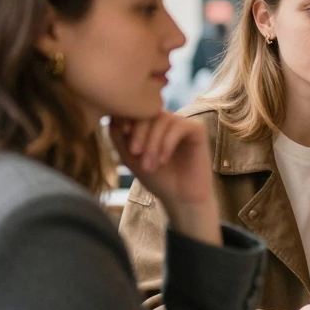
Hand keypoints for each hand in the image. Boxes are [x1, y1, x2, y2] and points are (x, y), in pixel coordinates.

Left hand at [109, 114, 219, 245]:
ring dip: (153, 142)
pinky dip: (168, 143)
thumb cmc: (157, 179)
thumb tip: (111, 116)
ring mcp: (183, 124)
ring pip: (163, 119)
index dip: (127, 119)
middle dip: (139, 133)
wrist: (182, 198)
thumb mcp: (130, 157)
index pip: (136, 110)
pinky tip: (163, 161)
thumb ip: (119, 137)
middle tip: (135, 154)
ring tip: (150, 165)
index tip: (124, 137)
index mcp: (151, 124)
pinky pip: (180, 127)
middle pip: (149, 112)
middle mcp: (167, 120)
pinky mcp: (197, 130)